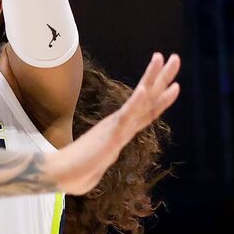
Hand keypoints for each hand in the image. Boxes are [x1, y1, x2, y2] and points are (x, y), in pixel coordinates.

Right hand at [45, 53, 179, 195]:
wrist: (57, 176)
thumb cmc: (72, 175)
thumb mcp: (94, 172)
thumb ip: (99, 167)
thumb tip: (94, 172)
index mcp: (119, 132)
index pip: (144, 113)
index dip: (160, 98)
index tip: (174, 84)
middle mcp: (120, 124)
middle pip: (147, 99)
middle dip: (162, 78)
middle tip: (175, 57)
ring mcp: (116, 126)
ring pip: (141, 100)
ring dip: (154, 79)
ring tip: (165, 58)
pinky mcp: (110, 134)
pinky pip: (126, 115)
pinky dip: (137, 102)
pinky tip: (146, 88)